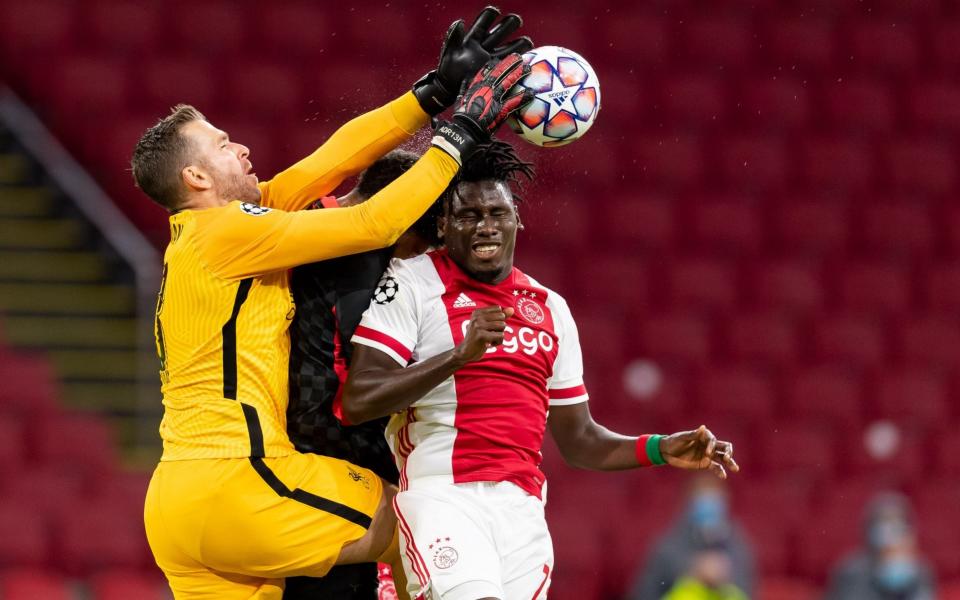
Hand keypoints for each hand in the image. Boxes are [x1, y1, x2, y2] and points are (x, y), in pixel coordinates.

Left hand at [413, 6, 533, 114]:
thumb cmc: (447, 69)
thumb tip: (459, 22)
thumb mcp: (449, 52)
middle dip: (510, 24)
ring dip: (519, 42)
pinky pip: (510, 64)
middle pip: (501, 30)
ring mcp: (492, 58)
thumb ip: (453, 37)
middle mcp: (485, 46)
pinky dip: (519, 61)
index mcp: (472, 39)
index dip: (489, 15)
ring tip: (527, 41)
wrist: (450, 89)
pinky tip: (527, 60)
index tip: (494, 11)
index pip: (483, 22)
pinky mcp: (496, 71)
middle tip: (516, 21)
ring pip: (509, 46)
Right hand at [431, 54, 530, 163]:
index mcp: (477, 85)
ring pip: (509, 82)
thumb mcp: (460, 99)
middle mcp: (486, 88)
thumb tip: (465, 82)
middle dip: (510, 63)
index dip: (495, 63)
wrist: (465, 129)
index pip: (487, 70)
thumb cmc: (462, 117)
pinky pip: (515, 101)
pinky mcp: (501, 108)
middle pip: (501, 71)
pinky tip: (532, 93)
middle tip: (519, 57)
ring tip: (529, 69)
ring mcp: (494, 97)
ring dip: (520, 74)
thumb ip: (465, 89)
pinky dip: (524, 97)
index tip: (501, 59)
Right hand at [452, 306, 514, 364]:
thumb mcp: (488, 325)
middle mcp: (477, 317)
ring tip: (489, 339)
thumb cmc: (478, 338)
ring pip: (502, 326)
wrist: (465, 352)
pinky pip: (500, 336)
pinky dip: (498, 342)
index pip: (499, 309)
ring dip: (499, 335)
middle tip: (490, 334)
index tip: (489, 327)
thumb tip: (512, 309)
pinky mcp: (481, 335)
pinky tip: (489, 344)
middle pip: (502, 317)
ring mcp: (478, 326)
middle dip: (500, 328)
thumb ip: (500, 316)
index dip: (498, 319)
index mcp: (477, 312)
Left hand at [660, 425, 738, 479]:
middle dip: (728, 452)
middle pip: (723, 447)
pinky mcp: (705, 464)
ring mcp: (708, 455)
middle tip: (727, 458)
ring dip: (729, 462)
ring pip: (722, 458)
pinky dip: (720, 471)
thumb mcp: (681, 438)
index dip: (712, 446)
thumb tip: (703, 427)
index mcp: (703, 436)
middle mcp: (708, 445)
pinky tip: (723, 476)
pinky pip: (715, 467)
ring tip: (735, 468)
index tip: (707, 453)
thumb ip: (692, 435)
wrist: (666, 452)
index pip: (713, 440)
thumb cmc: (673, 441)